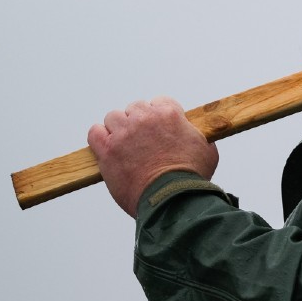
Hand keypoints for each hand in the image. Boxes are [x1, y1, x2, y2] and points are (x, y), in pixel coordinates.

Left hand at [88, 96, 219, 217]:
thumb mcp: (207, 150)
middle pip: (135, 108)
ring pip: (113, 118)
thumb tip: (192, 132)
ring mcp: (124, 133)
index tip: (160, 128)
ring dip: (118, 128)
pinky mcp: (107, 150)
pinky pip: (95, 133)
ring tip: (125, 145)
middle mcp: (145, 118)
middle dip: (139, 121)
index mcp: (170, 114)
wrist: (172, 199)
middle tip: (143, 140)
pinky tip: (107, 147)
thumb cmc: (191, 177)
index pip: (160, 101)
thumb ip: (196, 134)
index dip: (160, 116)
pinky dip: (99, 137)